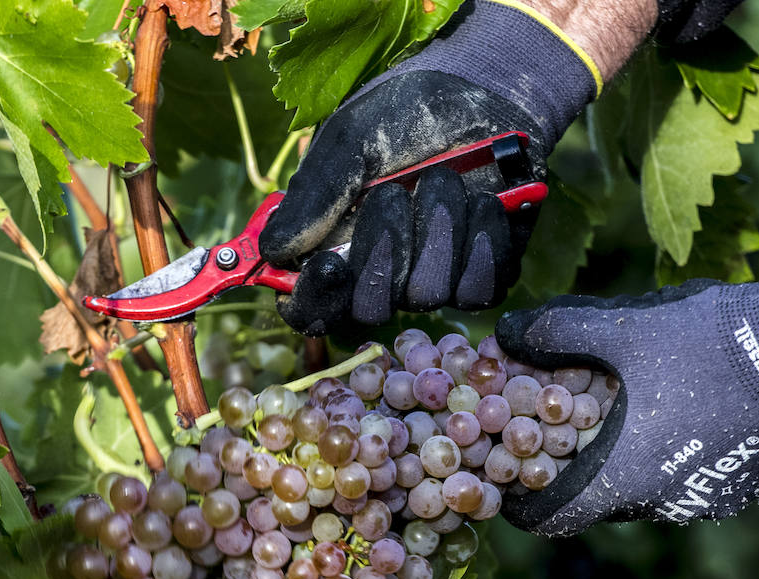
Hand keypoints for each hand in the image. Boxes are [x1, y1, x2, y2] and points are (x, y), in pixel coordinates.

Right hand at [259, 1, 599, 334]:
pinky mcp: (482, 276)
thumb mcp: (347, 142)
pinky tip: (482, 199)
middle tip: (391, 191)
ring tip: (442, 177)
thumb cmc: (399, 116)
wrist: (477, 90)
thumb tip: (275, 250)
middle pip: (372, 306)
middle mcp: (378, 279)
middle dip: (385, 245)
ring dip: (437, 225)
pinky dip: (481, 236)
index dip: (316, 298)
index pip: (310, 309)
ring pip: (428, 294)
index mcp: (330, 253)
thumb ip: (313, 196)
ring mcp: (431, 283)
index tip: (329, 264)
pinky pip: (480, 286)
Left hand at [494, 242, 758, 535]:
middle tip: (557, 431)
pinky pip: (684, 481)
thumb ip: (552, 332)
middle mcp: (663, 504)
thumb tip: (502, 332)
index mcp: (624, 479)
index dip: (523, 502)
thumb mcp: (618, 327)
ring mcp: (706, 499)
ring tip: (616, 413)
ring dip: (623, 461)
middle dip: (573, 468)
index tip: (508, 478)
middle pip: (597, 500)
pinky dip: (666, 457)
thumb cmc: (706, 341)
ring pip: (643, 491)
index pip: (553, 518)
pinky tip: (671, 412)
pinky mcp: (742, 486)